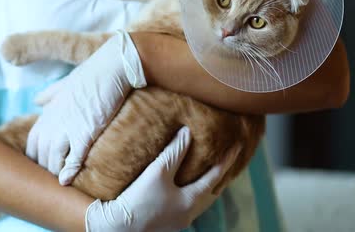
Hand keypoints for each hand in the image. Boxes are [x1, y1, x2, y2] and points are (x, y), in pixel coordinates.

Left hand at [26, 31, 145, 184]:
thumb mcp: (66, 82)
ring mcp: (69, 126)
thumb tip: (36, 100)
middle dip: (45, 168)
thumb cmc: (92, 73)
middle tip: (55, 178)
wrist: (113, 66)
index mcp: (49, 110)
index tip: (45, 165)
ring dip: (56, 172)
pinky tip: (68, 180)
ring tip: (62, 181)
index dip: (37, 156)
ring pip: (53, 158)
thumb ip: (50, 94)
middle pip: (41, 153)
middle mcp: (54, 119)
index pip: (33, 141)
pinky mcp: (86, 131)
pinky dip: (69, 171)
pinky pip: (73, 158)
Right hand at [85, 127, 239, 231]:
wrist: (117, 226)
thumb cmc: (139, 199)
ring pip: (200, 200)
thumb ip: (175, 151)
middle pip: (211, 192)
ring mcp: (178, 220)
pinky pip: (187, 204)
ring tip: (207, 171)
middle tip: (225, 160)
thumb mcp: (158, 171)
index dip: (226, 160)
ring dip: (205, 185)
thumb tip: (188, 132)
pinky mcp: (166, 222)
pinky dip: (192, 192)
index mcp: (191, 201)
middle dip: (219, 176)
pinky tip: (183, 186)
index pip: (215, 177)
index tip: (237, 146)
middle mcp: (189, 214)